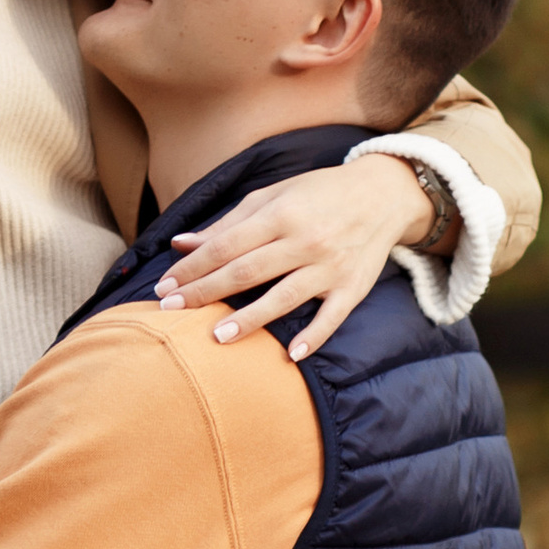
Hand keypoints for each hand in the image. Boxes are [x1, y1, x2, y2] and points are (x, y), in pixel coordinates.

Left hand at [154, 155, 433, 361]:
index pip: (227, 245)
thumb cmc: (319, 194)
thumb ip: (227, 223)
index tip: (164, 286)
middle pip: (248, 271)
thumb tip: (180, 242)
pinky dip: (315, 335)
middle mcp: (305, 240)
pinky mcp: (353, 287)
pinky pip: (332, 316)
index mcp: (281, 214)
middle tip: (170, 310)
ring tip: (217, 337)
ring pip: (285, 296)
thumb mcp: (273, 196)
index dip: (193, 266)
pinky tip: (292, 355)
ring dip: (250, 318)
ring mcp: (331, 266)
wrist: (384, 194)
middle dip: (206, 291)